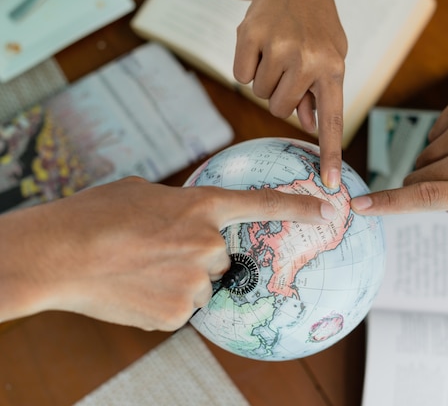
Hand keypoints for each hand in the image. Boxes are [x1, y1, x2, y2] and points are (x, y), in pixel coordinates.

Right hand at [0, 177, 335, 330]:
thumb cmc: (96, 215)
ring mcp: (195, 282)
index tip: (328, 209)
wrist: (58, 255)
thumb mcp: (145, 193)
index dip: (298, 207)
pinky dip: (162, 301)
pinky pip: (181, 308)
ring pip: (200, 284)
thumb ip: (181, 206)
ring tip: (138, 269)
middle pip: (221, 256)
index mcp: (201, 206)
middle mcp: (208, 244)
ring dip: (178, 279)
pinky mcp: (176, 315)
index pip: (262, 204)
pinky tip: (135, 289)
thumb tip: (192, 220)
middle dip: (197, 255)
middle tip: (156, 250)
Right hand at [232, 0, 347, 187]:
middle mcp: (308, 60)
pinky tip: (260, 46)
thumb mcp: (331, 57)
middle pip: (281, 110)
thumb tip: (309, 125)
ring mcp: (278, 48)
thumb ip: (320, 93)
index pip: (331, 121)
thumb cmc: (315, 27)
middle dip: (281, 97)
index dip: (331, 155)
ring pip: (260, 95)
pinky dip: (246, 67)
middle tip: (288, 69)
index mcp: (333, 69)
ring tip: (277, 52)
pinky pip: (240, 77)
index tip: (331, 184)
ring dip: (265, 80)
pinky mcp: (250, 37)